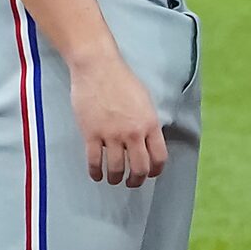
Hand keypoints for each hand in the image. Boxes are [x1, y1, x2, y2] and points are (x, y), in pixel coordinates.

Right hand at [70, 53, 166, 187]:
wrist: (97, 67)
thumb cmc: (121, 80)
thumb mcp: (144, 101)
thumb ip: (148, 123)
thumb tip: (148, 142)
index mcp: (150, 124)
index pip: (159, 157)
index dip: (155, 171)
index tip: (150, 174)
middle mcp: (133, 132)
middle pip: (140, 168)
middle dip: (136, 180)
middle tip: (132, 182)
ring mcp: (111, 135)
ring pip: (116, 169)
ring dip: (115, 178)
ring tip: (113, 179)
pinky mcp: (91, 134)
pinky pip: (95, 161)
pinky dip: (96, 172)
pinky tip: (96, 174)